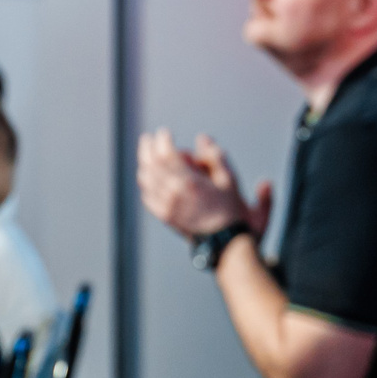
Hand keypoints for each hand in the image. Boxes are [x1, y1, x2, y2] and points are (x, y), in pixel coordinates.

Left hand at [136, 128, 264, 241]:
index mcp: (190, 183)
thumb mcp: (231, 181)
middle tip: (148, 139)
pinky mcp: (165, 218)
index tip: (165, 132)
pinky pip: (147, 198)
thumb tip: (204, 139)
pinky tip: (147, 180)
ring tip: (146, 156)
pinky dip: (145, 186)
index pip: (167, 154)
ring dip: (144, 164)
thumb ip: (217, 157)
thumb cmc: (233, 214)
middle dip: (148, 148)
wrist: (226, 244)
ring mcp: (167, 207)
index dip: (163, 140)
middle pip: (151, 165)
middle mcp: (174, 194)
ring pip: (146, 181)